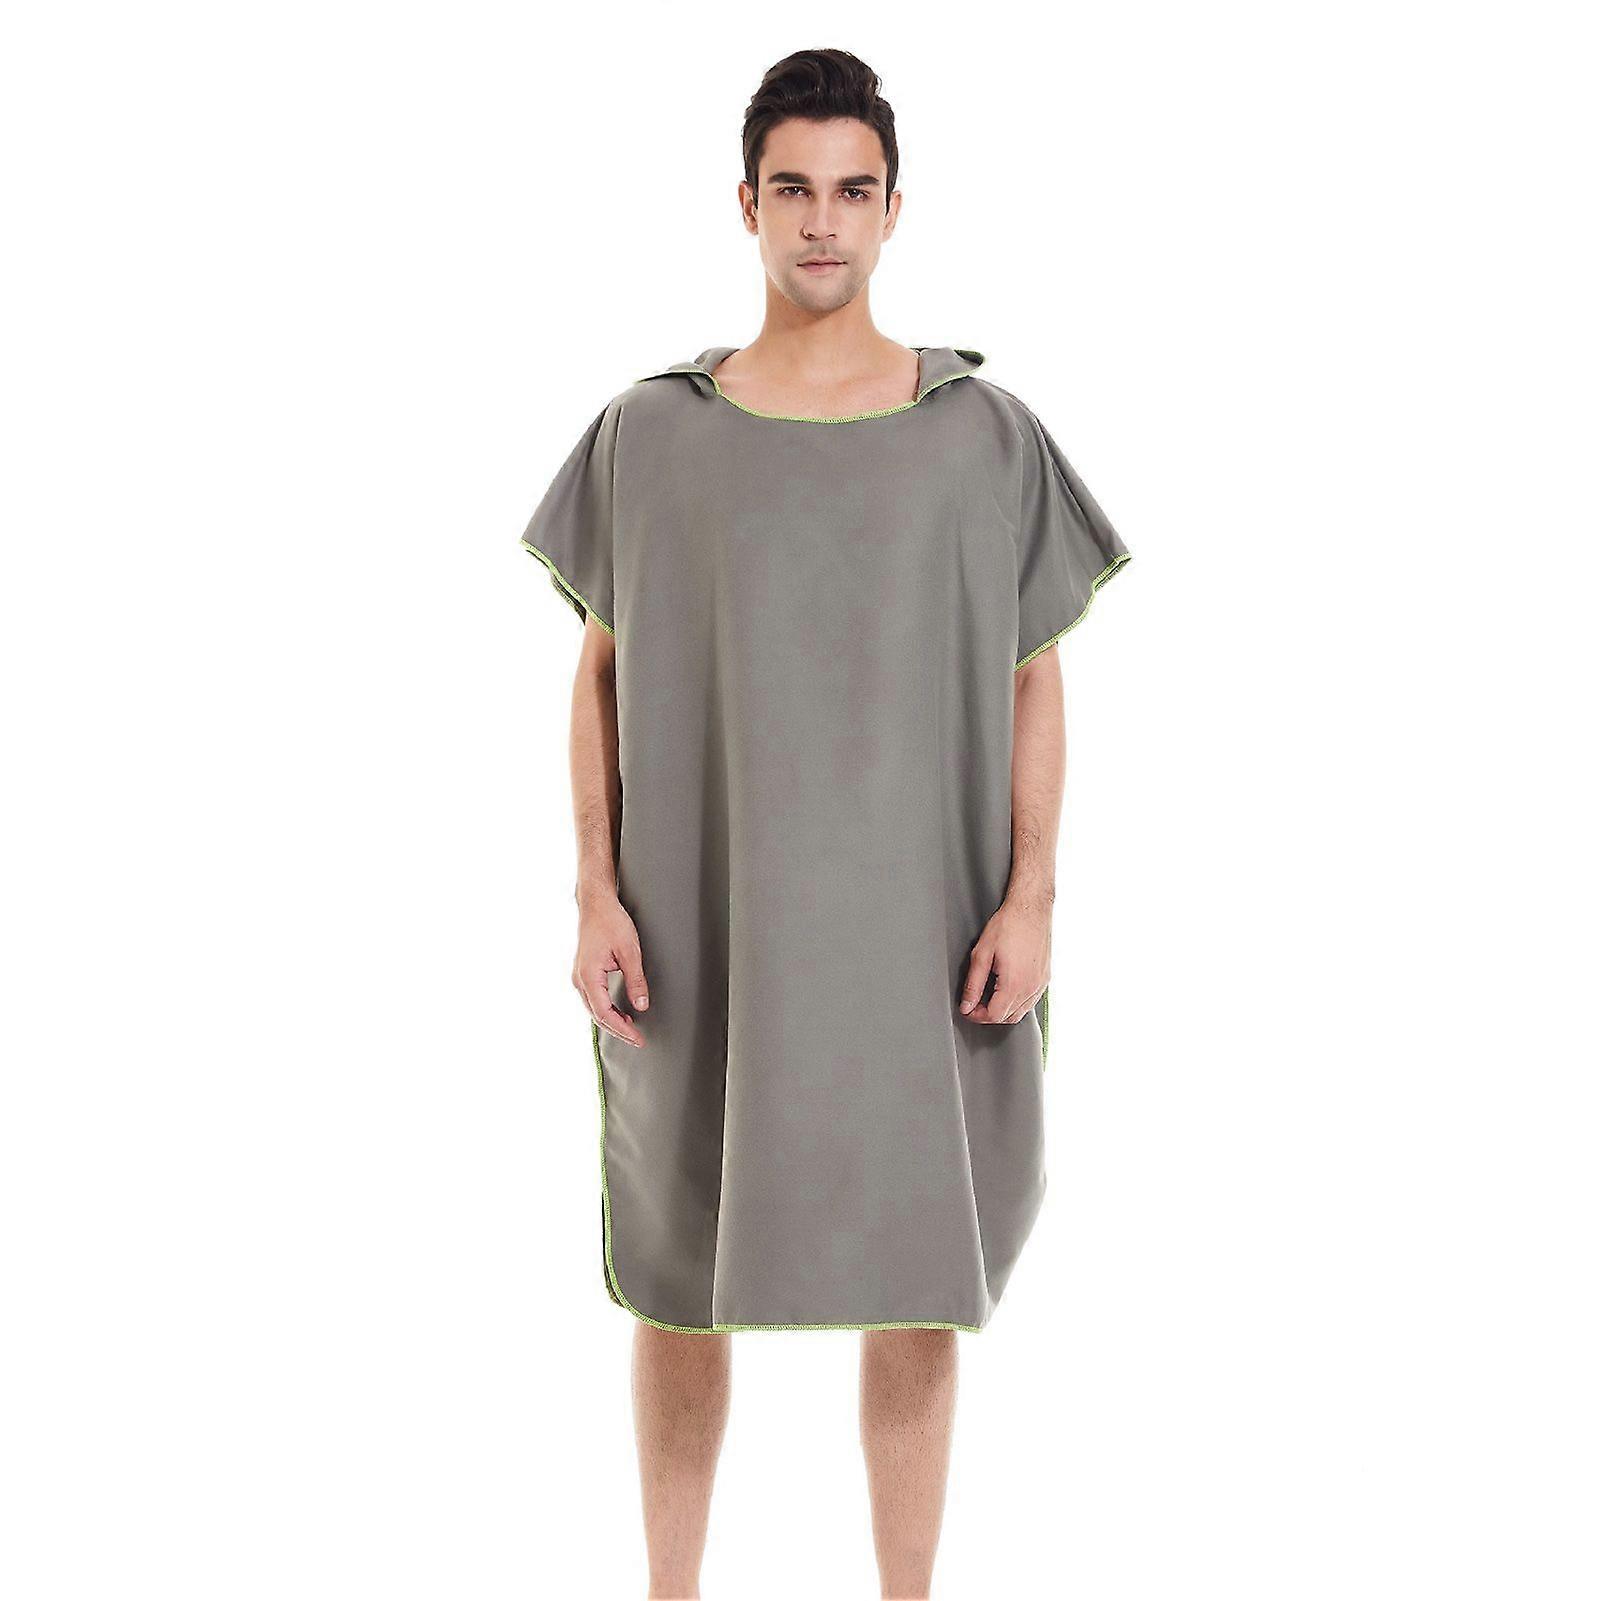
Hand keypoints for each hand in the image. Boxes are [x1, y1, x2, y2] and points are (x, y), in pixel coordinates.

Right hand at [574, 893, 650, 1047]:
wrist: (597, 904)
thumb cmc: (611, 922)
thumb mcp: (630, 951)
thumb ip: (636, 980)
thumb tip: (642, 1005)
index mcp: (589, 976)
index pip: (605, 1013)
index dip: (622, 1030)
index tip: (638, 1039)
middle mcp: (580, 979)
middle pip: (597, 1015)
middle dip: (618, 1030)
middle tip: (638, 1040)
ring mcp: (580, 976)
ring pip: (594, 1009)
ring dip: (612, 1022)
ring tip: (632, 1030)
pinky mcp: (584, 973)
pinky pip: (593, 999)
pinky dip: (607, 1010)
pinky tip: (621, 1013)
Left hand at [958, 896, 1050, 1025]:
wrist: (1031, 909)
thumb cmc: (1008, 925)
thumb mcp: (982, 954)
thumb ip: (973, 984)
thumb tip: (967, 1005)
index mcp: (1014, 984)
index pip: (994, 1016)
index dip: (976, 1016)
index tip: (967, 1009)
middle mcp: (1031, 988)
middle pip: (1007, 1017)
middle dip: (988, 1014)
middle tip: (974, 1003)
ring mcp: (1040, 984)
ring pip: (1020, 1012)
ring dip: (1002, 1010)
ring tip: (988, 995)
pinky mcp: (1045, 978)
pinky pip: (1030, 1001)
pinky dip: (1016, 1003)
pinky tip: (1005, 989)